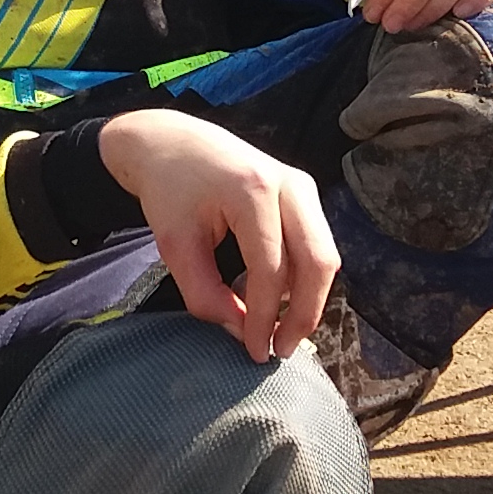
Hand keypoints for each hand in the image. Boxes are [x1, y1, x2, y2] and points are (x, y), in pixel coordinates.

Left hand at [97, 108, 336, 362]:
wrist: (169, 141)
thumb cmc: (168, 189)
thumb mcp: (174, 245)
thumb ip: (205, 294)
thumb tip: (240, 332)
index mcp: (253, 190)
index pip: (271, 269)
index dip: (264, 318)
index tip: (253, 352)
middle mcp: (289, 184)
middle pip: (318, 262)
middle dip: (303, 315)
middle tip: (280, 350)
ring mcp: (301, 185)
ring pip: (324, 255)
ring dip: (306, 300)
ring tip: (277, 331)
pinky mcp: (303, 192)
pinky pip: (315, 245)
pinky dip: (301, 279)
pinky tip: (272, 299)